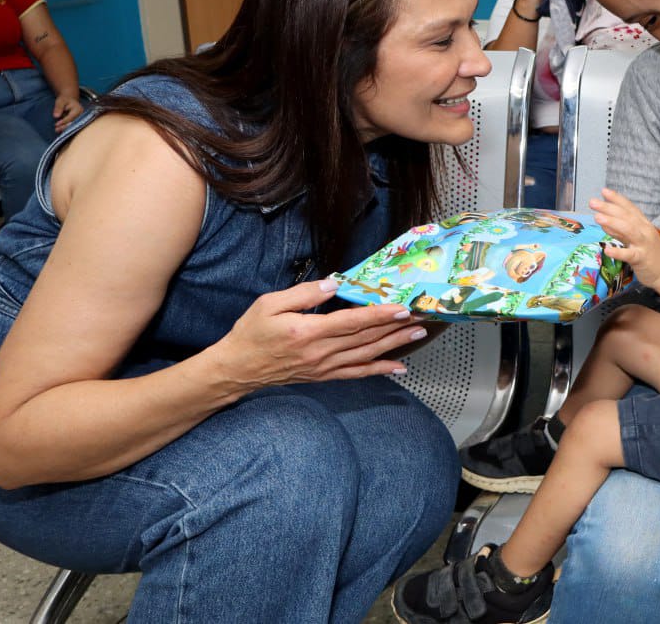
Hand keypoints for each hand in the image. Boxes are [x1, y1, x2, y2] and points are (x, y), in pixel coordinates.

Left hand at [52, 90, 83, 133]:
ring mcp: (80, 119)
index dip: (63, 121)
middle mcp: (81, 115)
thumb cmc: (64, 100)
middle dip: (64, 127)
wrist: (69, 99)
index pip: (71, 117)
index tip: (56, 124)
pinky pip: (72, 125)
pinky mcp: (77, 121)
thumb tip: (56, 116)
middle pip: (73, 123)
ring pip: (73, 125)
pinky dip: (66, 128)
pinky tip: (60, 130)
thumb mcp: (60, 101)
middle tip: (56, 129)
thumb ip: (58, 108)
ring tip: (56, 130)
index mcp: (78, 109)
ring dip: (65, 129)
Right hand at [210, 279, 427, 388]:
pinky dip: (380, 370)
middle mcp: (321, 353)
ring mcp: (324, 367)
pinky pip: (357, 374)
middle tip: (422, 317)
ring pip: (367, 355)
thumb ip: (304, 293)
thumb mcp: (269, 304)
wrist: (238, 369)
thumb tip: (334, 283)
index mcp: (308, 332)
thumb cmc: (251, 333)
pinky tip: (399, 367)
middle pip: (366, 339)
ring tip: (417, 334)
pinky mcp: (324, 376)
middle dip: (396, 327)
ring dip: (395, 345)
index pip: (352, 322)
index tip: (401, 308)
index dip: (380, 315)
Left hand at [591, 188, 659, 288]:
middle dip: (609, 207)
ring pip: (628, 230)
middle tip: (593, 202)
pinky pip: (629, 255)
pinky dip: (618, 252)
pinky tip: (607, 250)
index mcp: (643, 225)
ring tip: (597, 217)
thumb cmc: (651, 255)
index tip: (603, 191)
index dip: (617, 199)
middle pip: (626, 216)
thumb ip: (619, 231)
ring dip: (613, 222)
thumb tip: (604, 220)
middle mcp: (644, 231)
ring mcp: (644, 244)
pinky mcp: (642, 259)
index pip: (629, 208)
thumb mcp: (635, 239)